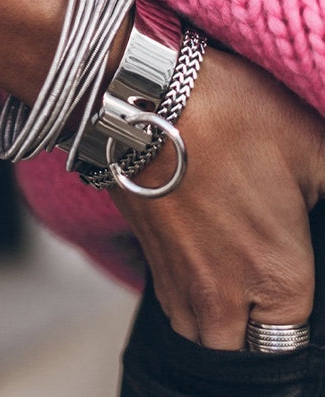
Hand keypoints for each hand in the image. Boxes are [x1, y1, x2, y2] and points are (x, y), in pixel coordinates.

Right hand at [109, 46, 324, 348]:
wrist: (141, 92)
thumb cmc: (229, 114)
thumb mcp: (313, 146)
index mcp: (277, 280)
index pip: (292, 344)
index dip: (299, 319)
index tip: (297, 281)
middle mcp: (222, 296)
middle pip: (242, 355)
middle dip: (257, 334)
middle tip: (268, 297)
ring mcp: (177, 281)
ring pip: (202, 337)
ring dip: (221, 325)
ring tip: (238, 286)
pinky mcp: (147, 258)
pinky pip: (173, 305)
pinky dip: (190, 298)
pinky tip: (205, 262)